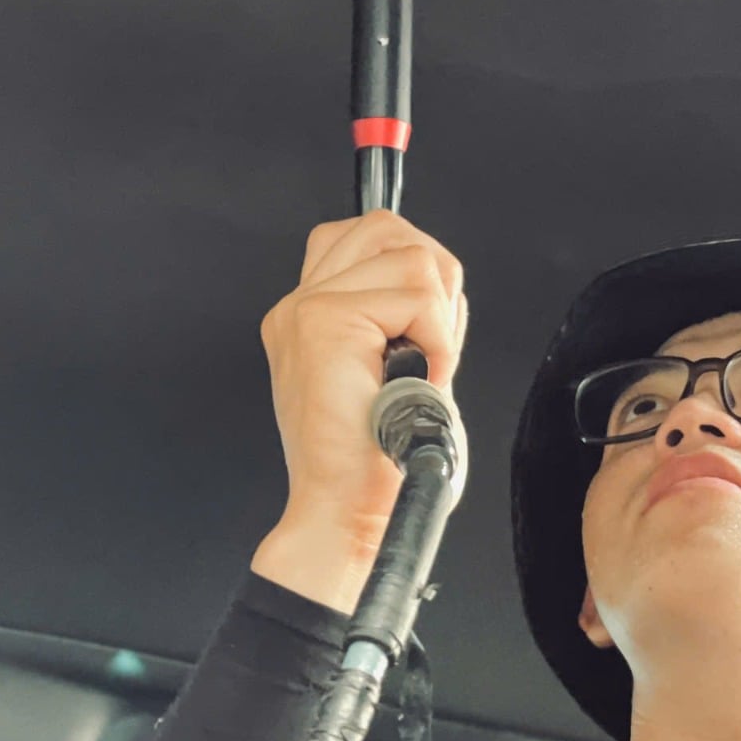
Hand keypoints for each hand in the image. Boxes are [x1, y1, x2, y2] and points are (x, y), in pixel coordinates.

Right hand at [256, 211, 467, 578]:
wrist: (350, 512)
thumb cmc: (379, 463)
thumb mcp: (399, 372)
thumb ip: (406, 317)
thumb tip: (440, 279)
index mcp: (311, 315)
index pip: (372, 236)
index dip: (420, 277)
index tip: (425, 339)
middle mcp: (299, 305)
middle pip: (389, 228)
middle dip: (435, 281)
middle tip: (428, 349)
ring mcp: (305, 308)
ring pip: (411, 256)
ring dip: (438, 319)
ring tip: (417, 370)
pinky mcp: (322, 320)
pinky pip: (417, 295)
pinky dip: (439, 339)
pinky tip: (417, 378)